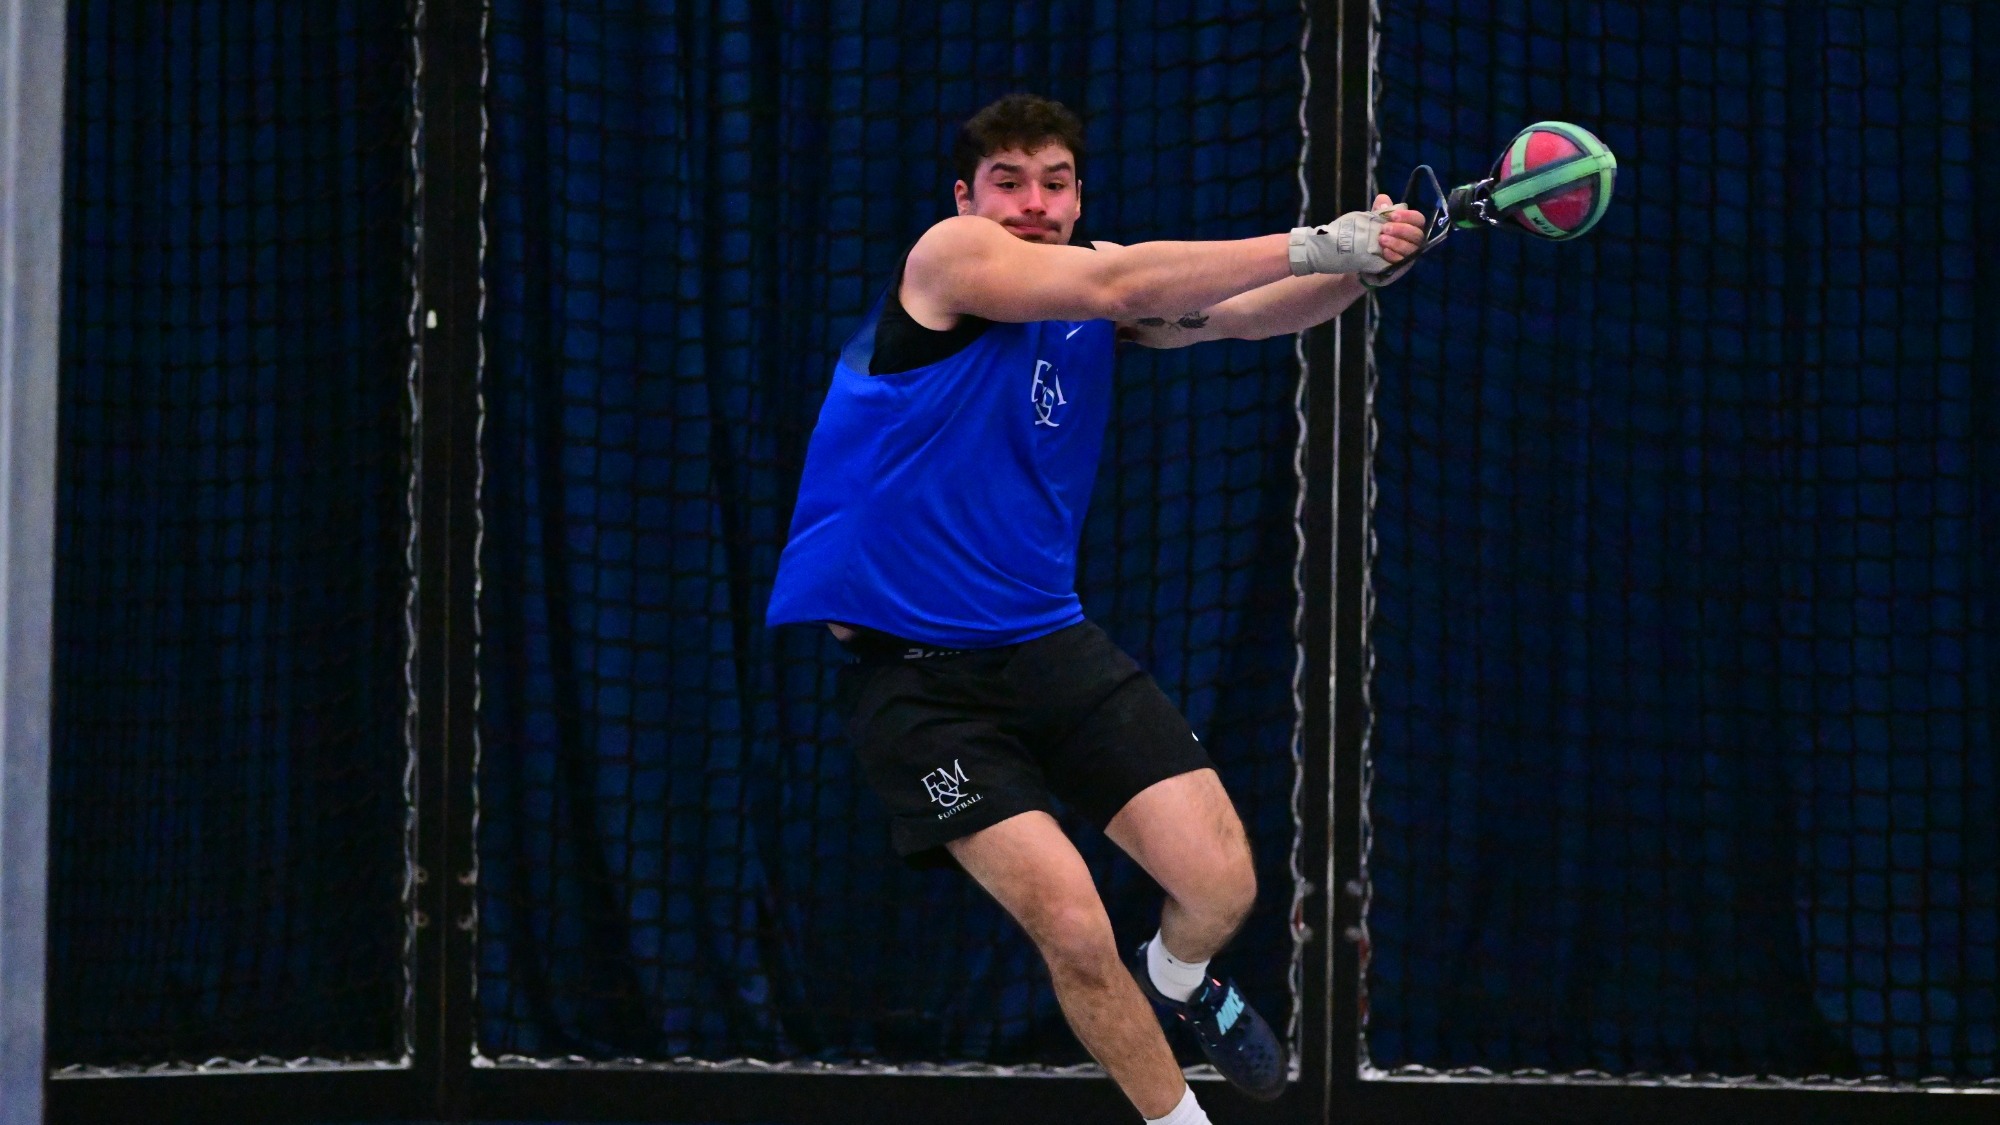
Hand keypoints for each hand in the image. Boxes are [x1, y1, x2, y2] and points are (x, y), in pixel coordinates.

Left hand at [1286, 195, 1431, 279]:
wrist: (1359, 258)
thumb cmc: (1371, 237)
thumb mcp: (1373, 221)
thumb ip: (1380, 210)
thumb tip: (1383, 199)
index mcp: (1410, 227)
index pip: (1418, 219)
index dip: (1408, 216)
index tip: (1392, 215)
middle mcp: (1413, 242)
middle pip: (1417, 234)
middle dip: (1402, 230)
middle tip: (1384, 228)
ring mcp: (1408, 256)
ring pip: (1411, 249)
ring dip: (1397, 243)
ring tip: (1381, 239)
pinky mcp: (1400, 268)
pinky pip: (1402, 262)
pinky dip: (1394, 256)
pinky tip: (1384, 252)